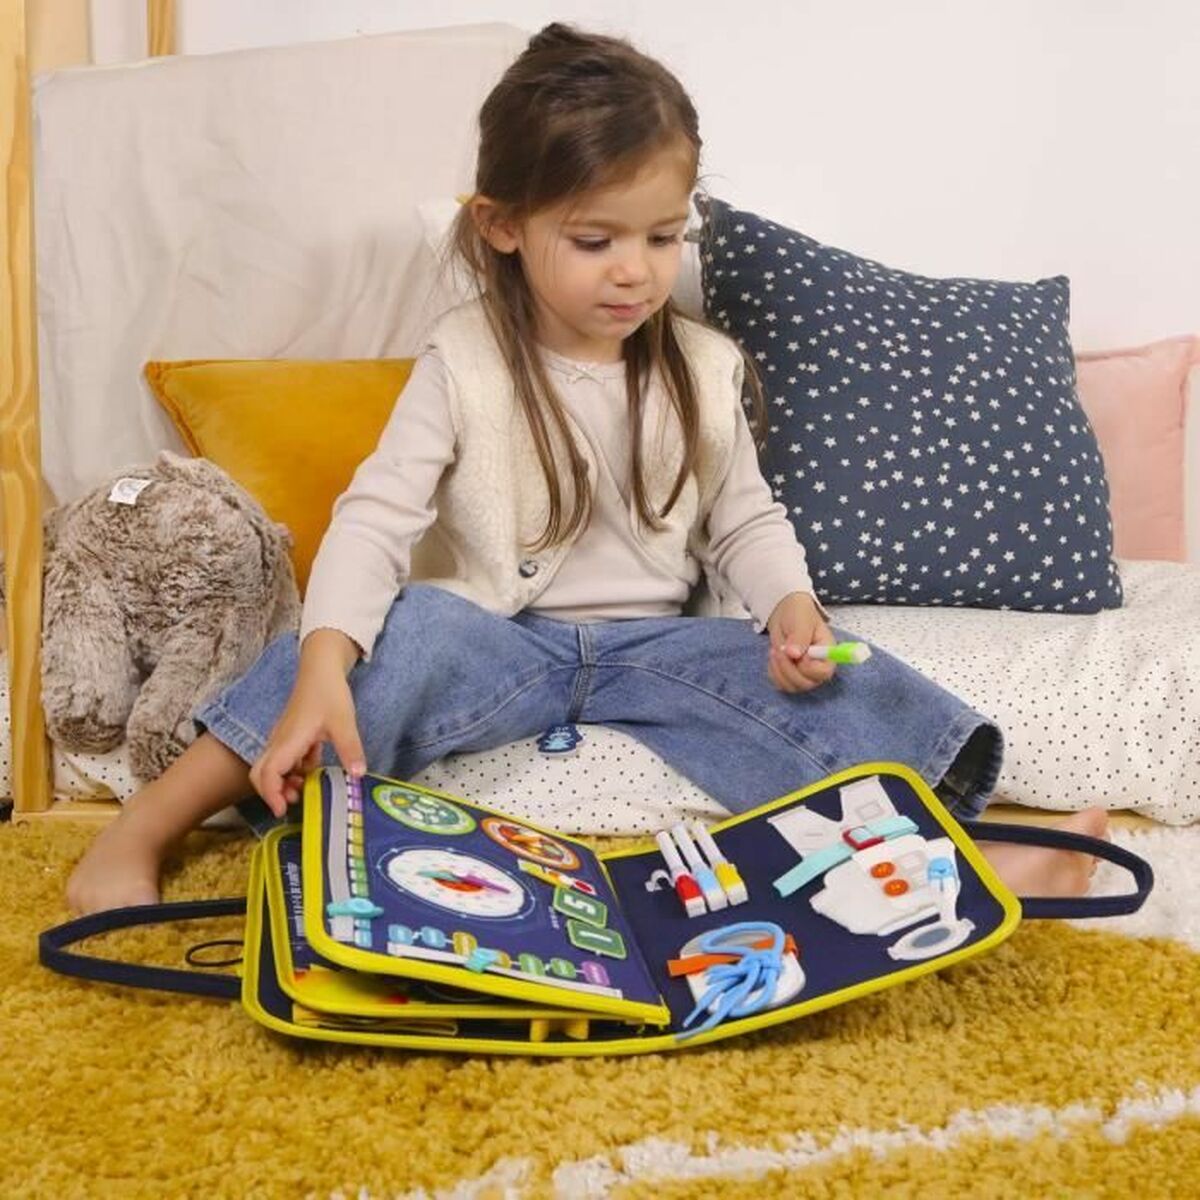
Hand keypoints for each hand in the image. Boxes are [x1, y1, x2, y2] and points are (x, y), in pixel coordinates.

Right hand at [249, 630, 365, 816]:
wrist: (320, 668)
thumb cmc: (328, 692)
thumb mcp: (344, 722)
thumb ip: (350, 749)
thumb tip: (358, 775)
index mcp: (288, 740)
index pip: (268, 773)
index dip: (271, 794)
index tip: (283, 810)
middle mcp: (280, 741)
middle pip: (260, 773)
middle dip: (271, 792)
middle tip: (292, 803)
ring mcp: (283, 738)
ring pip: (272, 767)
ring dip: (283, 783)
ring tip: (305, 790)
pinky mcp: (291, 736)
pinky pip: (286, 759)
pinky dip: (294, 771)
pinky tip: (313, 772)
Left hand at [765, 592, 835, 693]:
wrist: (785, 614)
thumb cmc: (798, 614)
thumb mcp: (801, 620)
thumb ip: (800, 637)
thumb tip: (794, 654)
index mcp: (828, 652)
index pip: (824, 672)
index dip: (809, 668)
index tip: (798, 655)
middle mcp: (818, 667)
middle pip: (807, 683)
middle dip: (789, 668)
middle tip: (781, 649)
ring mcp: (805, 674)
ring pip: (792, 686)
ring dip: (779, 669)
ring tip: (776, 650)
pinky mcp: (791, 677)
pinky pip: (781, 684)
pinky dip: (774, 672)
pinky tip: (775, 657)